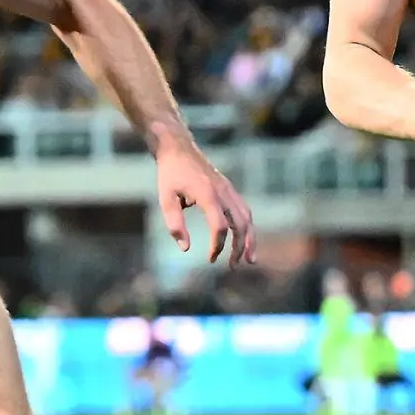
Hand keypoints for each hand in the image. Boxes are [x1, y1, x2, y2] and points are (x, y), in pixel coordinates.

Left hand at [158, 141, 256, 265]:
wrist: (179, 148)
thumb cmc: (170, 174)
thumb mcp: (165, 198)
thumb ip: (174, 223)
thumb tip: (186, 248)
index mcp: (208, 194)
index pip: (220, 226)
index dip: (218, 245)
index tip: (210, 259)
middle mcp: (224, 192)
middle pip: (240, 224)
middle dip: (240, 248)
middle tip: (233, 266)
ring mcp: (229, 190)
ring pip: (247, 218)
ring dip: (249, 240)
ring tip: (248, 259)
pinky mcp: (230, 189)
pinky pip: (244, 211)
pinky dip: (247, 227)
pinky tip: (244, 239)